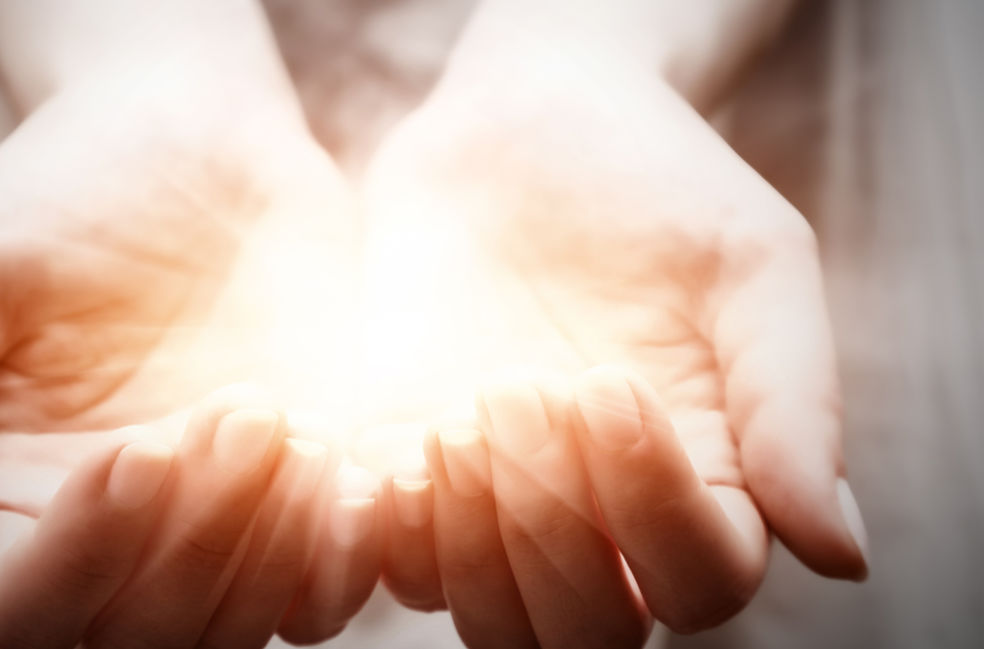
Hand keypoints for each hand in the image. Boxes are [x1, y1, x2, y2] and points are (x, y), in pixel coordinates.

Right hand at [0, 4, 378, 643]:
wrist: (195, 136)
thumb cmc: (59, 194)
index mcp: (6, 499)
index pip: (22, 611)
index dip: (83, 555)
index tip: (141, 447)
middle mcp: (110, 535)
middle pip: (142, 635)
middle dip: (199, 539)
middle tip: (245, 409)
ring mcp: (211, 523)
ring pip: (237, 628)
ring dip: (275, 549)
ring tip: (290, 420)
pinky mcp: (297, 499)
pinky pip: (324, 590)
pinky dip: (343, 557)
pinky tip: (352, 467)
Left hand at [365, 9, 867, 645]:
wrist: (528, 122)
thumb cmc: (661, 184)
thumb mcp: (753, 264)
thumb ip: (792, 400)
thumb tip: (841, 554)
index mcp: (708, 476)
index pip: (702, 581)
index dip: (655, 512)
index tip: (606, 383)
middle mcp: (603, 510)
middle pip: (587, 630)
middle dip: (552, 537)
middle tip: (520, 393)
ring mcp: (500, 497)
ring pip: (487, 619)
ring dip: (467, 546)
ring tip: (457, 421)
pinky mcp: (408, 463)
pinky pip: (391, 558)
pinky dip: (385, 533)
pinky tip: (392, 445)